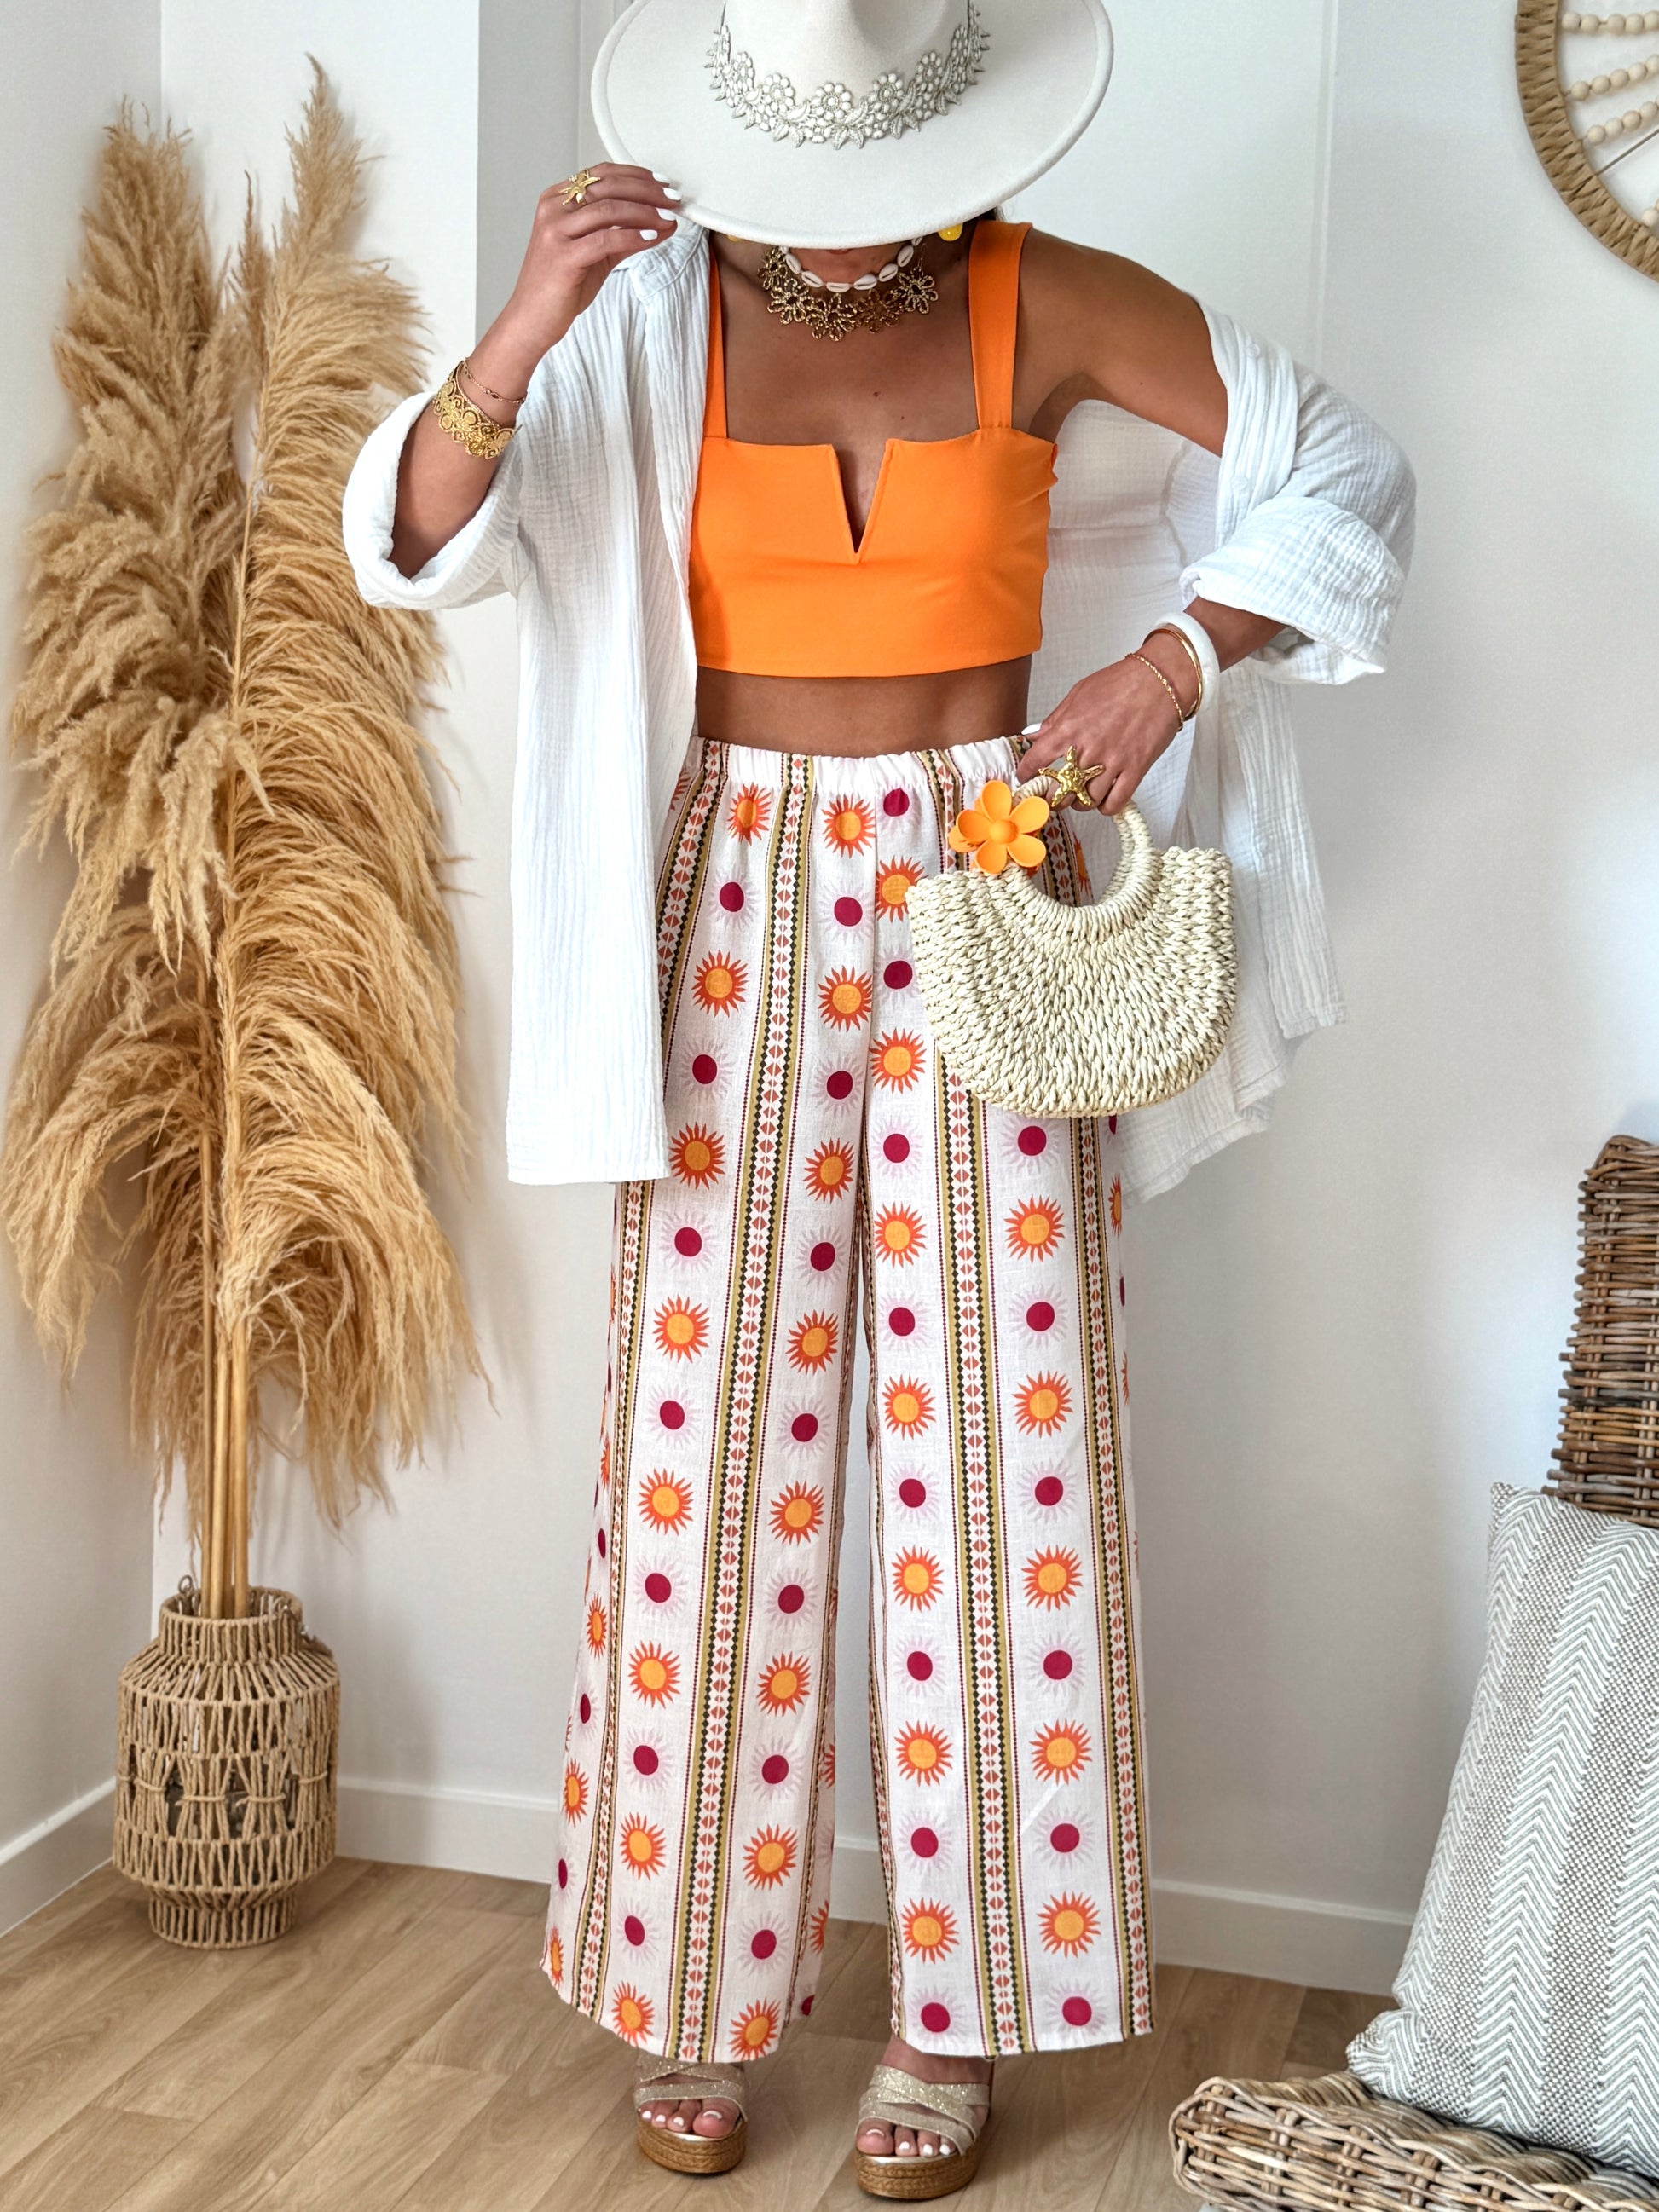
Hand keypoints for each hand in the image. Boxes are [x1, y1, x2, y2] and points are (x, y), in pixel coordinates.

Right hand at [482, 164, 680, 385]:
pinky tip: (653, 236)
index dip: (636, 175)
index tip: (663, 184)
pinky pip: (606, 239)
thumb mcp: (595, 253)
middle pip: (607, 187)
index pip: (601, 175)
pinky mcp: (563, 256)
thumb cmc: (560, 287)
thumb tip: (662, 222)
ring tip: (668, 218)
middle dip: (647, 191)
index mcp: (557, 200)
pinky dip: (634, 236)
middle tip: (673, 200)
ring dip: (645, 212)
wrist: (532, 320)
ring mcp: (556, 232)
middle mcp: (553, 210)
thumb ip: (624, 234)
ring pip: (609, 210)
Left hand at [1018, 636, 1195, 814]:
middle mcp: (1088, 749)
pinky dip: (1105, 807)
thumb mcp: (1079, 693)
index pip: (1036, 760)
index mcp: (1069, 729)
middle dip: (1053, 796)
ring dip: (1080, 803)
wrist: (1160, 680)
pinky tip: (1102, 800)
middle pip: (1059, 791)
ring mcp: (1112, 762)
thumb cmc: (1121, 682)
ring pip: (1086, 802)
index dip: (1026, 773)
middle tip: (1053, 793)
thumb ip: (1054, 719)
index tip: (1026, 777)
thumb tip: (1032, 735)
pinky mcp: (1135, 770)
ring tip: (1080, 795)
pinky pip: (1114, 803)